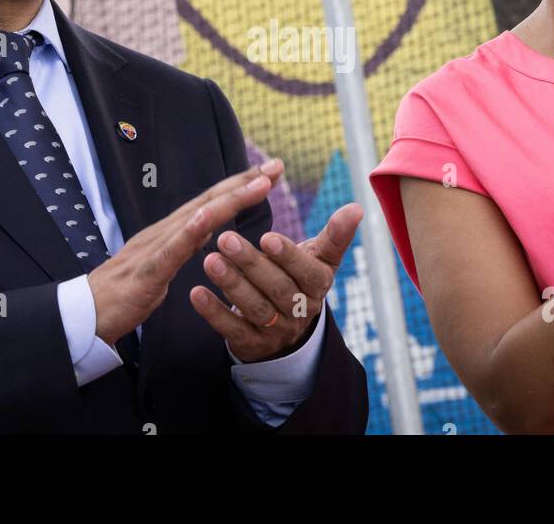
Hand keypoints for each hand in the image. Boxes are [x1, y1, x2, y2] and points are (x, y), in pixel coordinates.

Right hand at [90, 159, 283, 344]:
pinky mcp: (147, 272)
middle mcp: (164, 232)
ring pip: (198, 218)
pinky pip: (171, 250)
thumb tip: (205, 230)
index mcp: (169, 232)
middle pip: (210, 201)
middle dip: (245, 182)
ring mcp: (154, 248)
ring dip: (230, 199)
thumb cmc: (123, 293)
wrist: (85, 315)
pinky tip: (208, 217)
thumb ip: (182, 246)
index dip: (240, 186)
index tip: (270, 174)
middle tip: (277, 167)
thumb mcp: (162, 266)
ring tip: (258, 184)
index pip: (211, 203)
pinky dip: (190, 231)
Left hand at [190, 202, 361, 362]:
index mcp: (318, 285)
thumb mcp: (318, 258)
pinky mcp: (251, 344)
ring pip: (255, 307)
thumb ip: (335, 234)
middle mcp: (300, 311)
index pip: (307, 272)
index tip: (267, 236)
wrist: (286, 327)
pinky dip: (213, 312)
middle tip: (225, 239)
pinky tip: (196, 293)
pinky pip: (232, 329)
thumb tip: (357, 207)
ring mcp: (276, 331)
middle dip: (251, 264)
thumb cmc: (299, 278)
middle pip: (277, 288)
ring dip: (231, 284)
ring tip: (209, 260)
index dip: (288, 256)